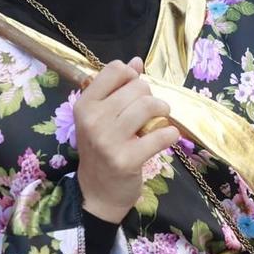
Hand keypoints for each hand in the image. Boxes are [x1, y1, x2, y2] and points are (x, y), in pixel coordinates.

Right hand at [74, 58, 178, 223]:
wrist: (97, 192)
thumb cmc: (101, 150)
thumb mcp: (101, 117)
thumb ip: (117, 88)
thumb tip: (136, 61)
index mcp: (84, 105)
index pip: (115, 70)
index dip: (131, 76)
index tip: (134, 91)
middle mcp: (93, 120)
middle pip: (137, 87)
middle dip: (150, 95)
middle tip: (150, 110)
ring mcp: (108, 140)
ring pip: (149, 106)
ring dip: (162, 110)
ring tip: (160, 119)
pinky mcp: (126, 159)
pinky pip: (160, 135)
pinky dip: (170, 133)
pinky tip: (167, 136)